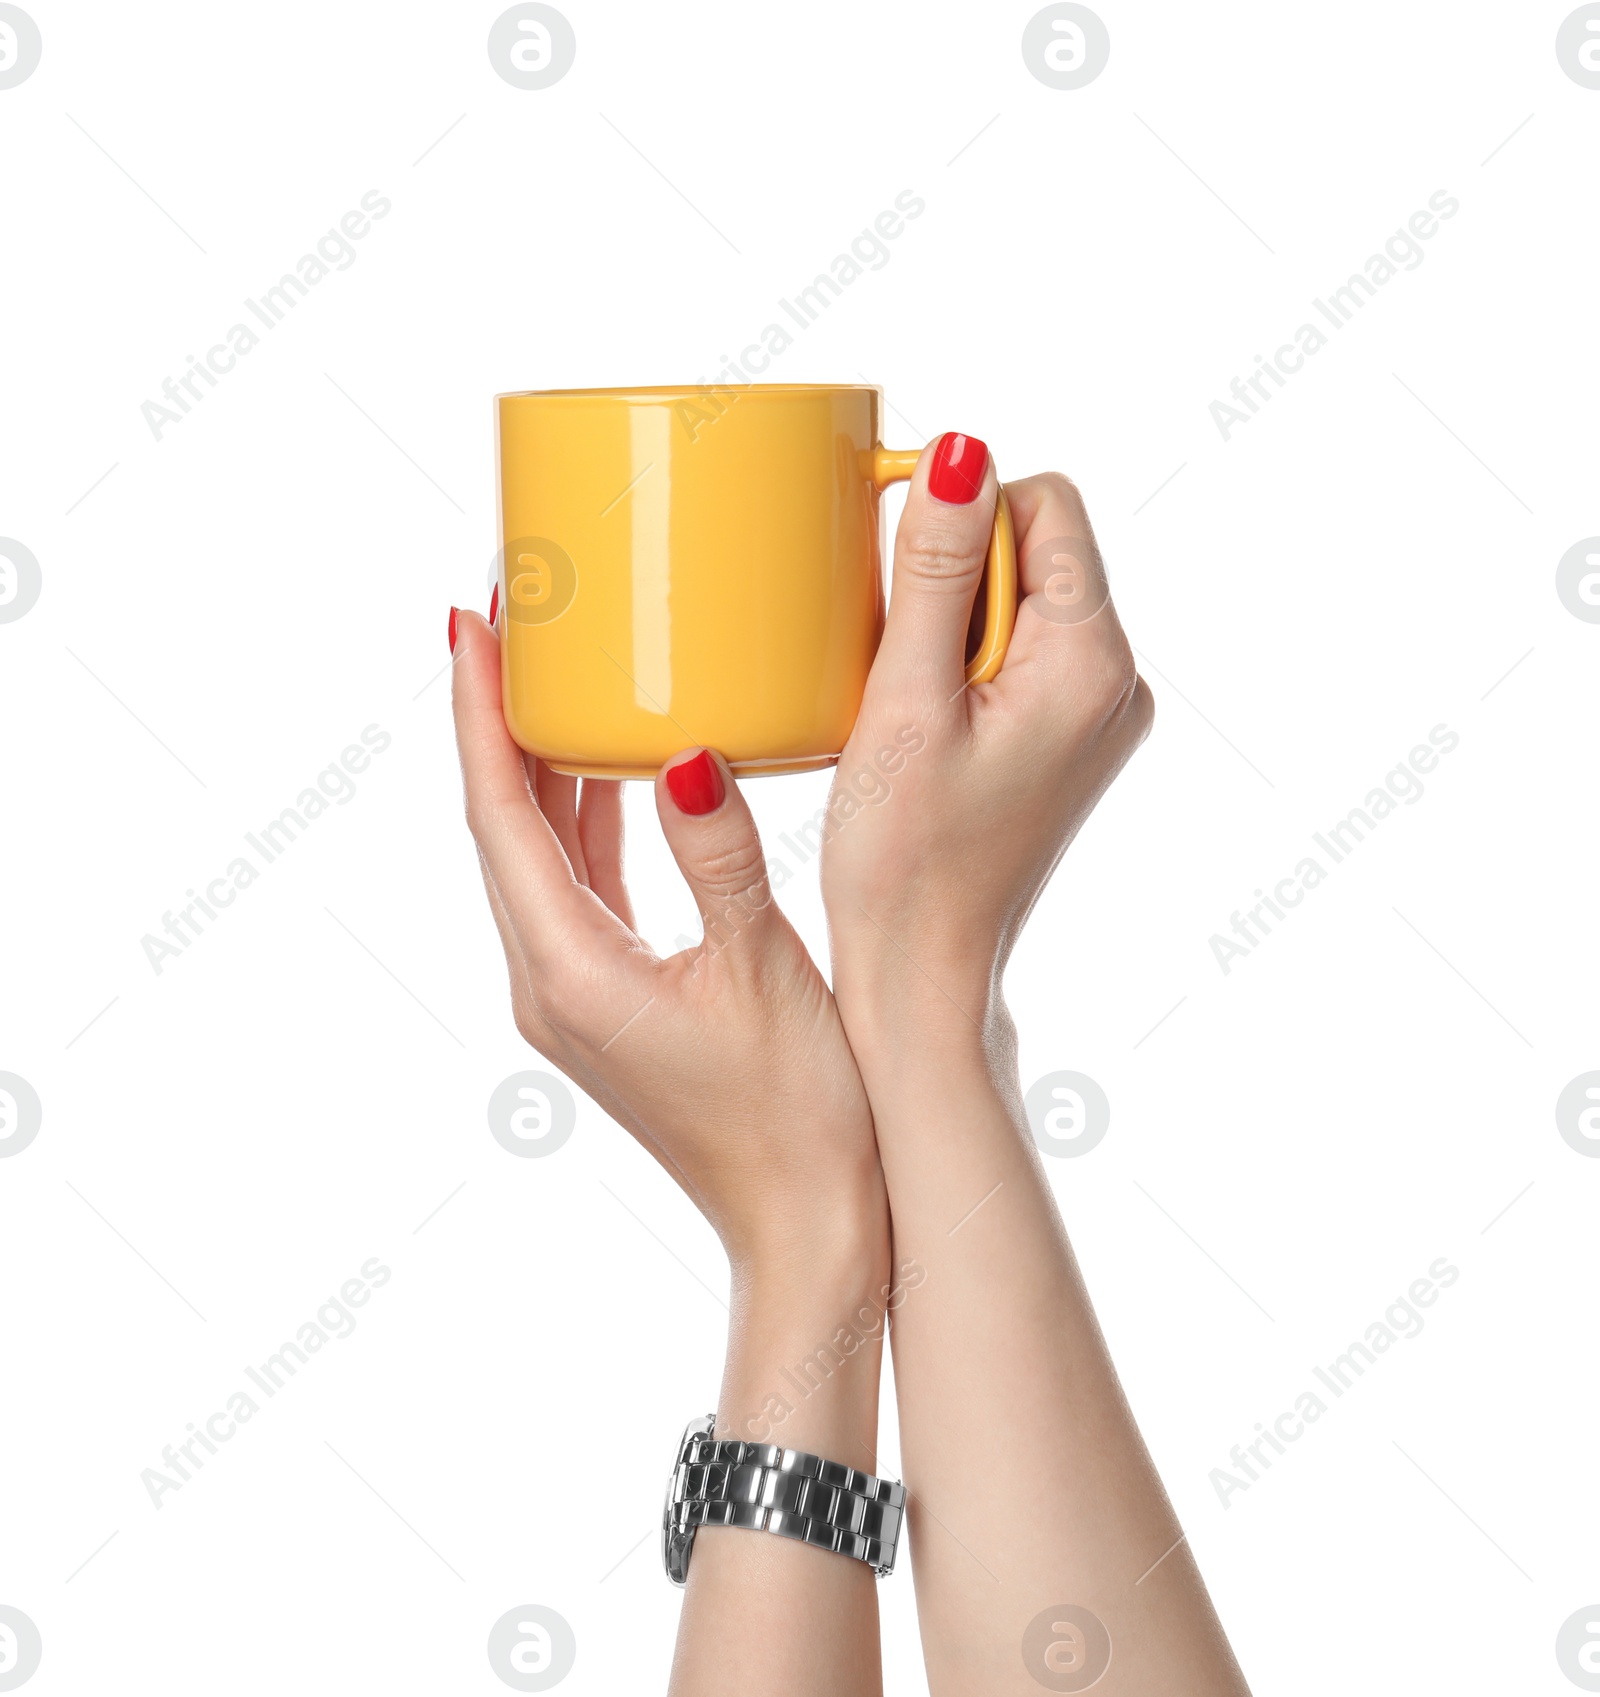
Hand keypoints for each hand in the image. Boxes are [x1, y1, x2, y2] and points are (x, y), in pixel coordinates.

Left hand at [449, 610, 884, 1275]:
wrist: (809, 1227)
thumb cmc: (800, 1118)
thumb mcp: (765, 973)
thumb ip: (717, 858)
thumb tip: (686, 753)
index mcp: (570, 973)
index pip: (500, 816)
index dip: (479, 715)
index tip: (469, 624)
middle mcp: (549, 982)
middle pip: (501, 824)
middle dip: (499, 719)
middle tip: (515, 619)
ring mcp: (574, 994)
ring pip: (537, 853)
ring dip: (540, 763)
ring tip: (556, 670)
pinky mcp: (609, 998)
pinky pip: (578, 885)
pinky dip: (583, 816)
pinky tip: (612, 767)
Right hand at [820, 438, 1153, 1020]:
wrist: (925, 978)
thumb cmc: (905, 861)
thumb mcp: (904, 701)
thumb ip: (932, 569)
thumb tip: (963, 450)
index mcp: (1091, 660)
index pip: (1044, 504)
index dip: (958, 514)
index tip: (891, 576)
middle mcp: (1117, 681)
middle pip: (1034, 550)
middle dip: (949, 578)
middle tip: (893, 665)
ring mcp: (1097, 716)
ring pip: (1018, 604)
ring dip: (948, 626)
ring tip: (903, 706)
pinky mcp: (1067, 743)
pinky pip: (1015, 658)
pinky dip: (960, 667)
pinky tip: (919, 725)